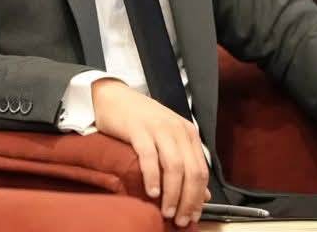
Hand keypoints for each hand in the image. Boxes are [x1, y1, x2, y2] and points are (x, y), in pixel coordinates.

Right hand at [92, 78, 208, 227]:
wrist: (113, 96)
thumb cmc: (139, 120)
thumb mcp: (167, 139)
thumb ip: (185, 163)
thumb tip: (202, 195)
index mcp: (188, 133)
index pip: (201, 171)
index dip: (199, 197)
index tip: (193, 216)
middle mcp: (177, 130)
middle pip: (191, 171)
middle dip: (188, 200)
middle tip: (180, 220)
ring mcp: (158, 128)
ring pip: (174, 167)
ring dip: (173, 194)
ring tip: (167, 211)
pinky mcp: (138, 129)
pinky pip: (149, 157)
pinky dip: (153, 177)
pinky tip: (151, 192)